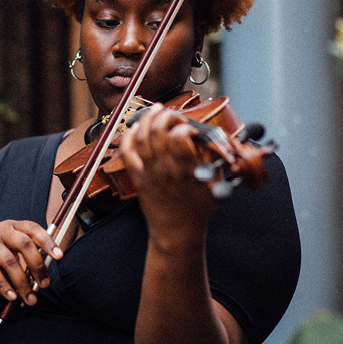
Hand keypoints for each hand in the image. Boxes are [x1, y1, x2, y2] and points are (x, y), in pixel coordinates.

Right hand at [0, 220, 61, 304]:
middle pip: (24, 243)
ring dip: (22, 283)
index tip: (59, 256)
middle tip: (45, 284)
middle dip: (37, 265)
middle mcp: (1, 230)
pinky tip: (11, 297)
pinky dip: (4, 286)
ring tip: (30, 298)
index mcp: (14, 227)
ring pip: (9, 261)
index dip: (47, 241)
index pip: (33, 228)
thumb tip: (44, 279)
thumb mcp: (13, 257)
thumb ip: (27, 263)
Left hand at [117, 104, 217, 234]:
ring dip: (147, 119)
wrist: (177, 232)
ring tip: (156, 110)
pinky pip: (127, 153)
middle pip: (157, 131)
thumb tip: (208, 138)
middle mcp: (165, 169)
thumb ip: (212, 159)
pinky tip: (134, 128)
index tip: (190, 128)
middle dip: (166, 116)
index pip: (179, 136)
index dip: (184, 126)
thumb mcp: (215, 184)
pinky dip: (128, 137)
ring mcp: (149, 173)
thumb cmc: (198, 210)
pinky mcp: (138, 178)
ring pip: (141, 137)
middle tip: (173, 115)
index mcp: (186, 169)